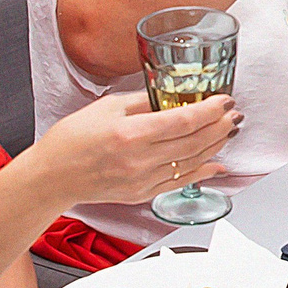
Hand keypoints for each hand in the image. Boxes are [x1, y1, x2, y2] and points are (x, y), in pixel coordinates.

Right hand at [38, 90, 238, 204]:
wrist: (53, 176)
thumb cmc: (71, 140)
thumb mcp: (106, 108)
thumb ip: (142, 101)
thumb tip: (172, 94)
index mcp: (130, 134)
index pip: (183, 120)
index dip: (210, 110)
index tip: (225, 101)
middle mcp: (139, 160)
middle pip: (193, 143)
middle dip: (219, 127)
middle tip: (234, 115)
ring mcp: (142, 180)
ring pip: (191, 163)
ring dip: (215, 147)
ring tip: (228, 132)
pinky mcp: (142, 194)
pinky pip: (180, 183)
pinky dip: (202, 173)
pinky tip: (216, 164)